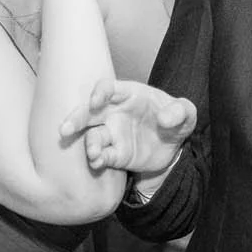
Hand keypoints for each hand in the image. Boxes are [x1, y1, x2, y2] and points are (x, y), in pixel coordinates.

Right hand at [60, 78, 195, 176]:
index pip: (108, 88)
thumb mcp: (186, 113)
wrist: (173, 145)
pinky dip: (97, 160)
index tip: (95, 101)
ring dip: (89, 145)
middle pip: (89, 111)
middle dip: (76, 118)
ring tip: (93, 154)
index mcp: (129, 94)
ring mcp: (112, 133)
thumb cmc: (176, 119)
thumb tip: (166, 119)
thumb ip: (180, 111)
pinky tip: (97, 163)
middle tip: (65, 129)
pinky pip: (101, 156)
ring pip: (93, 136)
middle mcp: (114, 112)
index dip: (99, 92)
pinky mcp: (114, 153)